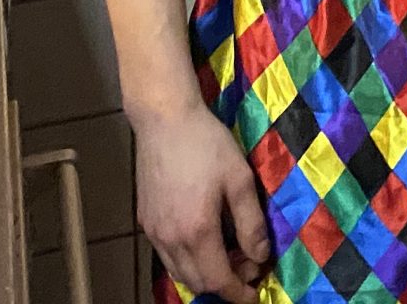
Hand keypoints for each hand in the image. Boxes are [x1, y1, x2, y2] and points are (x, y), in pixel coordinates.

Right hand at [134, 102, 269, 303]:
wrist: (164, 120)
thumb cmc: (207, 144)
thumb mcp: (240, 179)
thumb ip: (251, 223)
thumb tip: (261, 256)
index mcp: (197, 231)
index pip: (217, 281)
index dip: (238, 293)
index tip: (255, 294)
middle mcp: (170, 239)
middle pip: (197, 282)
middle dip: (225, 283)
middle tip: (248, 265)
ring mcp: (154, 232)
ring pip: (179, 272)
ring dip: (205, 274)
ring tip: (229, 253)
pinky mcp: (146, 221)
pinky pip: (167, 256)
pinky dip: (187, 260)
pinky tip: (204, 240)